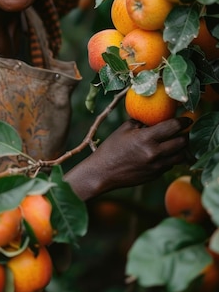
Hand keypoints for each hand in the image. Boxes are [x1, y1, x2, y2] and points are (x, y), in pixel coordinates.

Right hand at [64, 117, 190, 200]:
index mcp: (147, 138)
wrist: (103, 172)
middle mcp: (155, 153)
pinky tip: (165, 153)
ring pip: (181, 156)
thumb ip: (142, 122)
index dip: (183, 121)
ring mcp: (157, 166)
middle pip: (182, 142)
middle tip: (185, 130)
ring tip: (179, 141)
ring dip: (182, 148)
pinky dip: (172, 157)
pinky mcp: (156, 175)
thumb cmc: (111, 148)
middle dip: (186, 134)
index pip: (173, 127)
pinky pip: (171, 164)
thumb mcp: (124, 129)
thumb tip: (155, 116)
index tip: (187, 118)